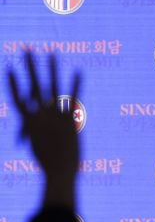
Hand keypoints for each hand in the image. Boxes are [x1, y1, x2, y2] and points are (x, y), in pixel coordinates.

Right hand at [8, 52, 80, 177]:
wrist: (59, 173)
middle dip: (30, 66)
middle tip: (27, 48)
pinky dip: (76, 85)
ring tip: (52, 52)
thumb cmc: (48, 165)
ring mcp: (55, 116)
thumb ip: (34, 137)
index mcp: (30, 122)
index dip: (13, 83)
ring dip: (52, 69)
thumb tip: (28, 137)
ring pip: (53, 87)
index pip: (18, 98)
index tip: (10, 68)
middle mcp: (41, 114)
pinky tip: (79, 71)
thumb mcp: (38, 148)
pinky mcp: (70, 120)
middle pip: (33, 85)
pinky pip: (74, 99)